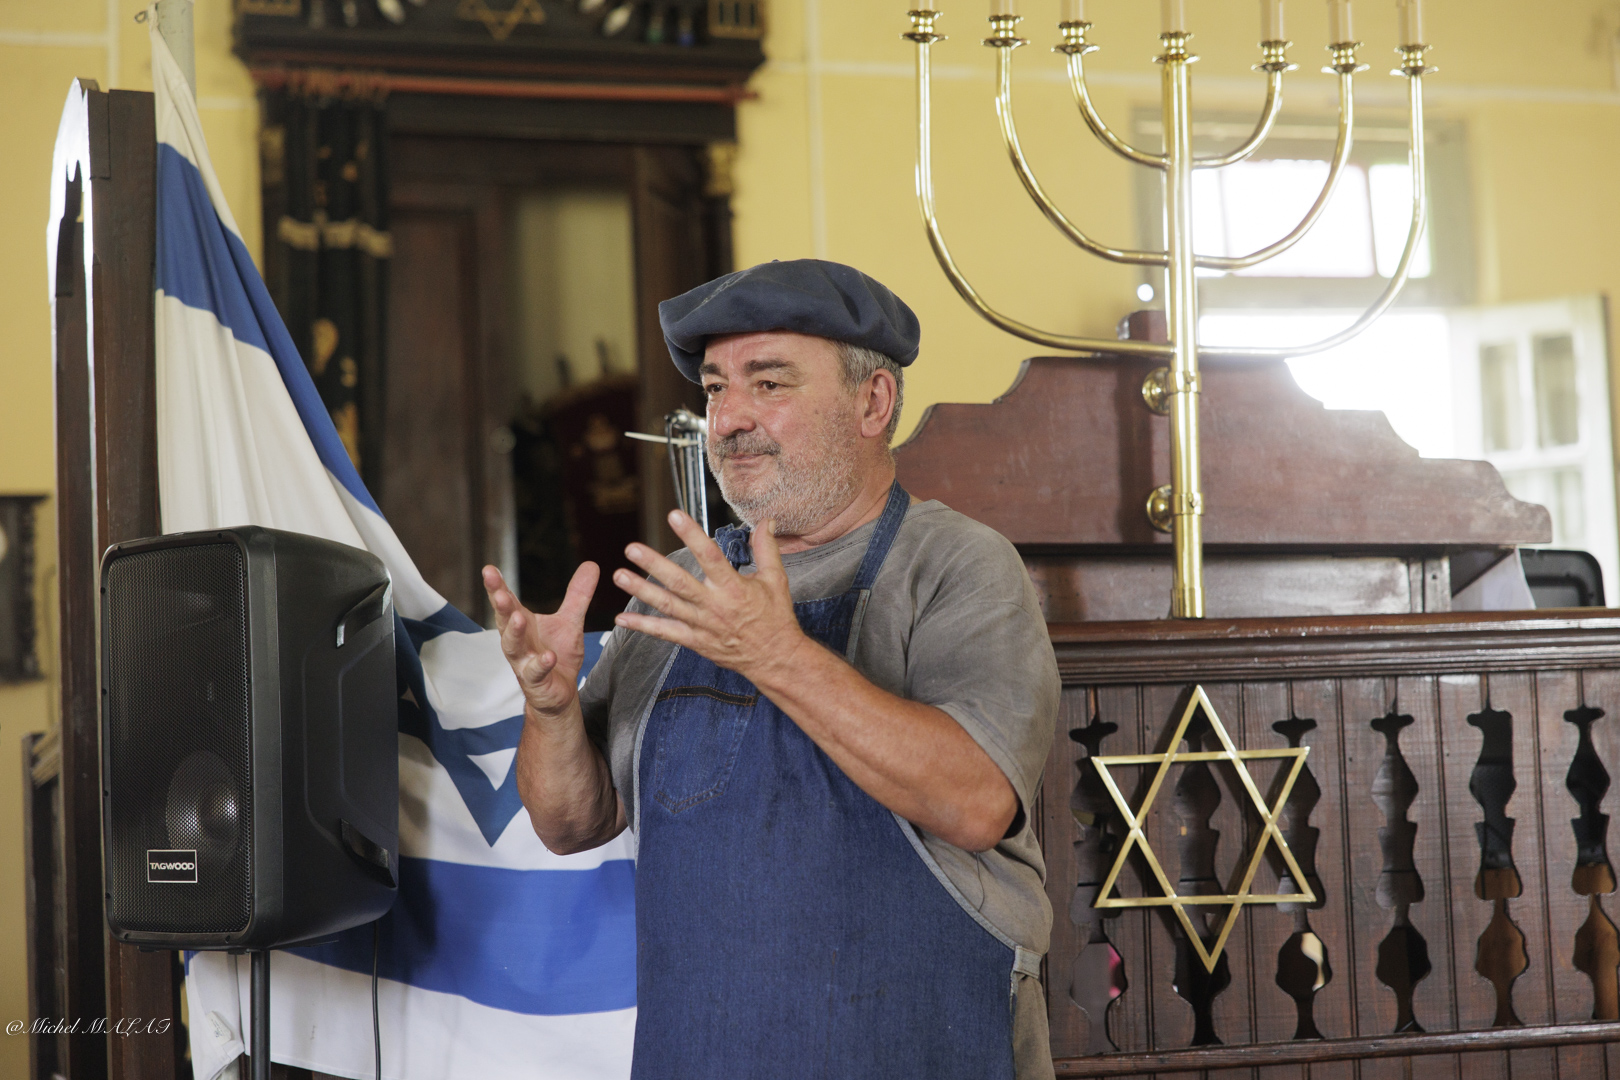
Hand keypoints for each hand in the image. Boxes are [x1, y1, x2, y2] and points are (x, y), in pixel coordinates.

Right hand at [483, 562, 598, 719]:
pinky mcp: (536, 682)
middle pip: (505, 621)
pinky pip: (536, 672)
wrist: (560, 693)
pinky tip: (548, 657)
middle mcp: (518, 642)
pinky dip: (541, 664)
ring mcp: (523, 662)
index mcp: (522, 624)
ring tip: (518, 618)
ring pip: (513, 647)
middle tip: (499, 591)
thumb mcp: (570, 621)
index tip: (489, 569)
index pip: (507, 602)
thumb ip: (578, 595)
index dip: (497, 587)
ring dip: (514, 632)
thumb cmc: (558, 654)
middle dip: (500, 606)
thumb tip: (591, 564)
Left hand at [612, 510, 808, 682]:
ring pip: (667, 605)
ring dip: (641, 591)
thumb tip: (767, 521)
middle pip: (679, 582)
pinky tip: (622, 619)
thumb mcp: (775, 580)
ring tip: (619, 575)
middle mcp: (714, 605)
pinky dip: (643, 626)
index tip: (674, 516)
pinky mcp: (695, 641)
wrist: (774, 658)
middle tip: (632, 549)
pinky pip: (665, 633)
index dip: (691, 534)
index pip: (710, 556)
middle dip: (654, 565)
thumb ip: (767, 548)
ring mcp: (702, 625)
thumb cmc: (775, 617)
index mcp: (733, 587)